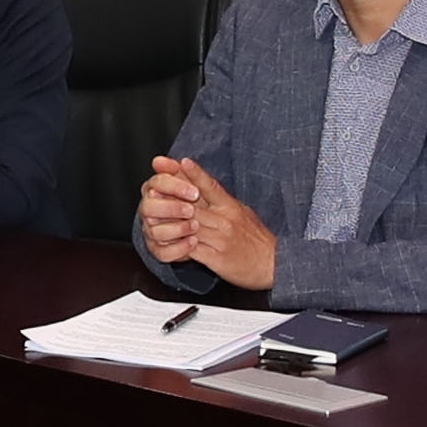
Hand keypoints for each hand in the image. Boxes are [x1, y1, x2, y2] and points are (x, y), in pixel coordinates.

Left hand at [137, 156, 274, 289]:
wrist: (275, 264)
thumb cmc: (258, 240)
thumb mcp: (243, 212)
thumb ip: (222, 201)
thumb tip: (202, 186)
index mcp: (231, 207)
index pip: (211, 186)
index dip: (195, 174)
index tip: (181, 162)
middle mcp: (225, 220)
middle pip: (193, 205)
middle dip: (171, 198)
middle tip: (152, 190)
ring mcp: (220, 239)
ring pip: (189, 226)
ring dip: (169, 222)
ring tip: (151, 215)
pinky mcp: (217, 258)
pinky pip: (192, 250)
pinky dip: (177, 245)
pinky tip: (166, 242)